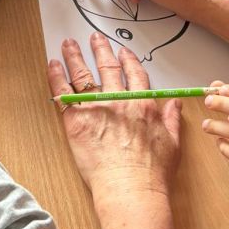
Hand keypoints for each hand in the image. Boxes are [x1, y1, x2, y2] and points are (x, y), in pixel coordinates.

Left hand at [48, 32, 180, 199]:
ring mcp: (95, 108)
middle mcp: (118, 100)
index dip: (127, 60)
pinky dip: (56, 76)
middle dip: (101, 50)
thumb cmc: (152, 174)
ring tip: (68, 44)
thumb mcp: (172, 144)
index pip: (134, 74)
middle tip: (95, 38)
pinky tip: (53, 65)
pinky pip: (62, 92)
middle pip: (107, 67)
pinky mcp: (75, 120)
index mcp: (142, 104)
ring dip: (74, 56)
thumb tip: (175, 104)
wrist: (130, 190)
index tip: (123, 52)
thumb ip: (172, 120)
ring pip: (82, 74)